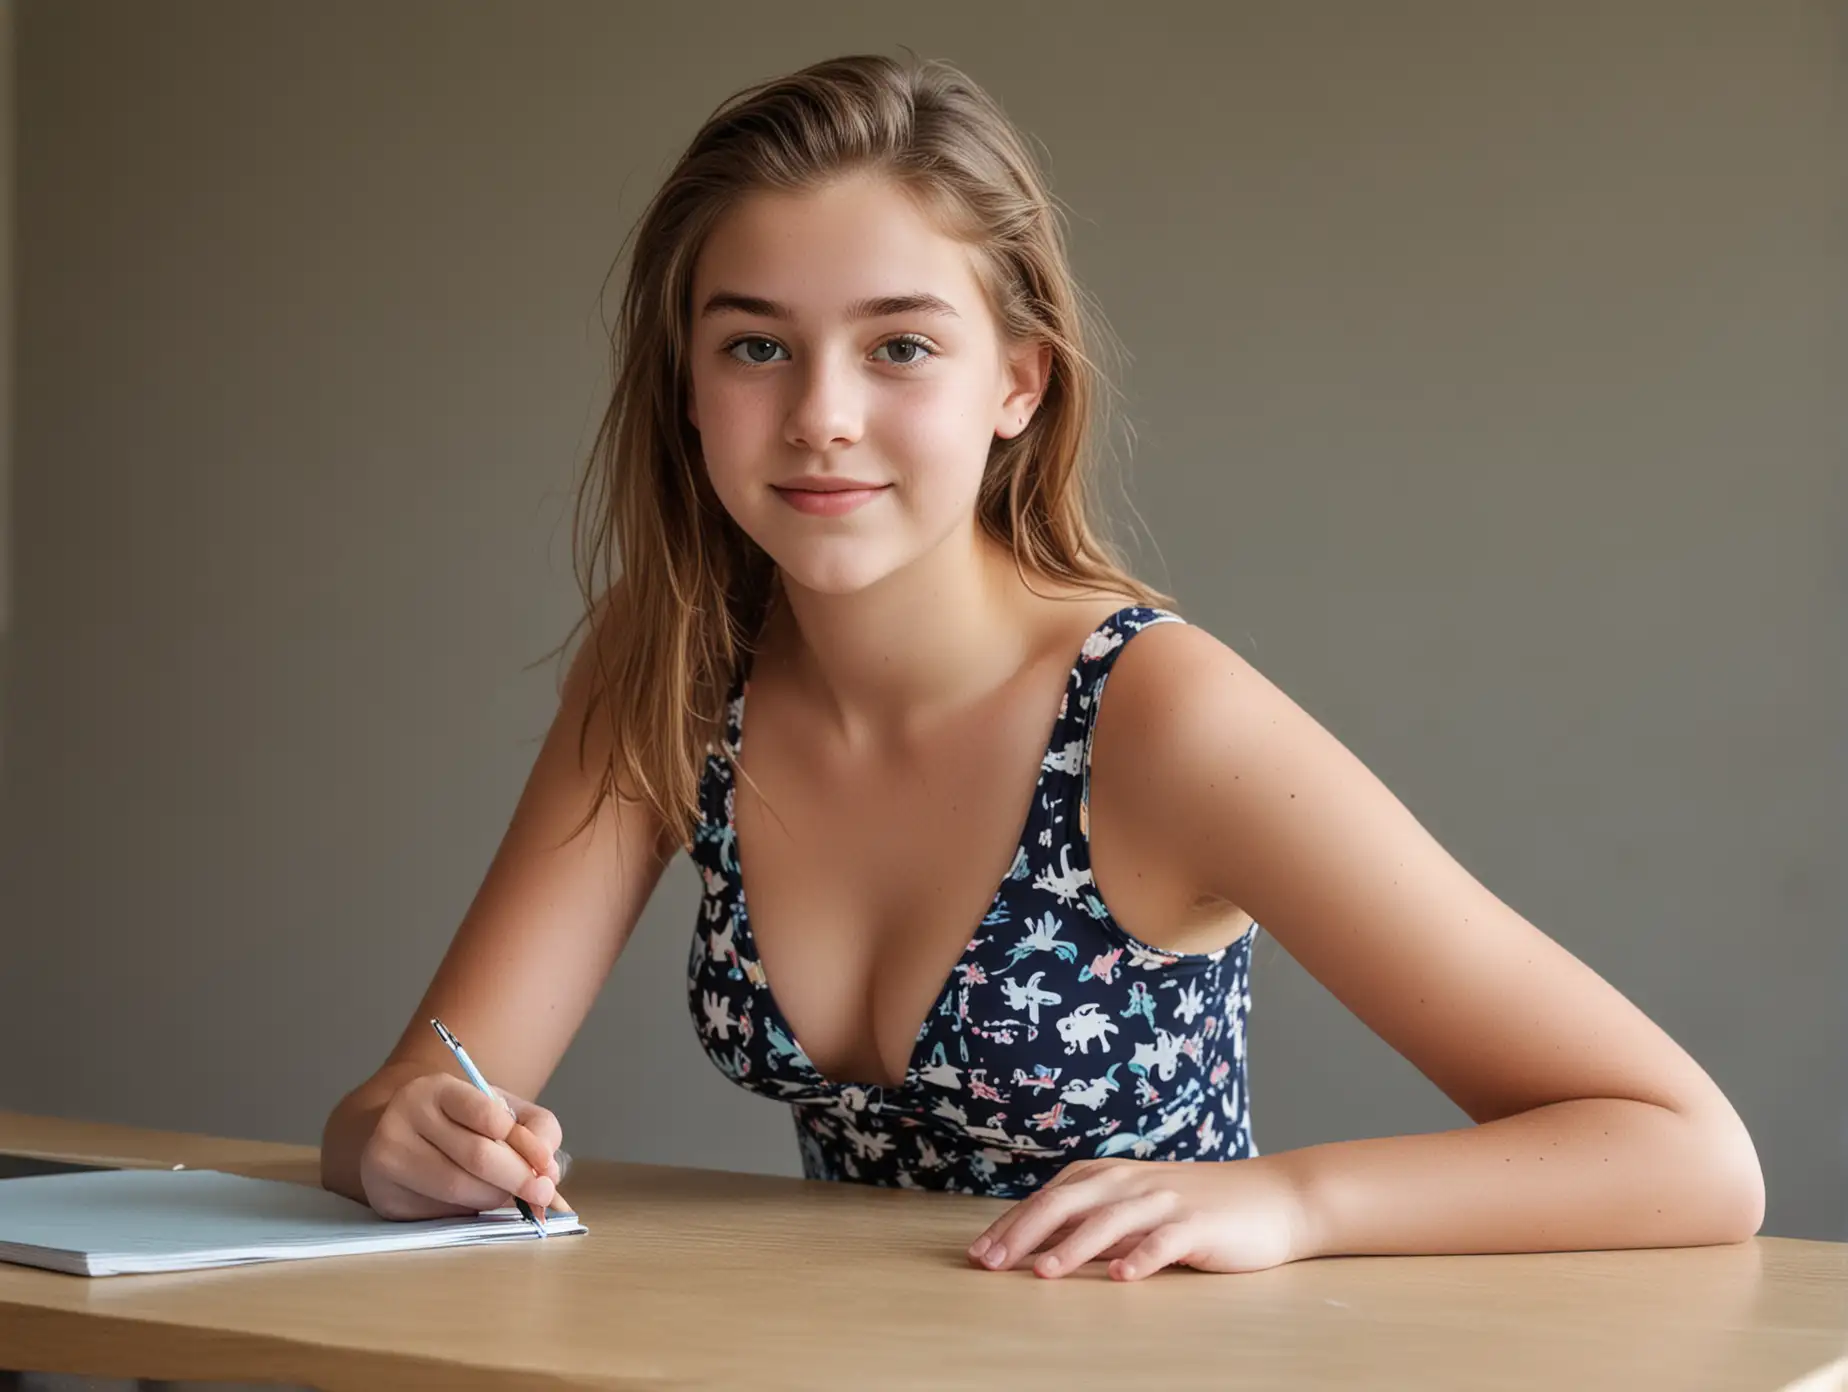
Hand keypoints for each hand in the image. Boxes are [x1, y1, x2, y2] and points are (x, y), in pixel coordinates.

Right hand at [359, 1072, 563, 1220]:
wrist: (401, 1136)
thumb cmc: (461, 1123)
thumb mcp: (502, 1111)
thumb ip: (536, 1130)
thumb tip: (550, 1172)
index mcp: (438, 1088)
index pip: (486, 1113)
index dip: (524, 1144)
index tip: (548, 1166)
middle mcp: (406, 1115)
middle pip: (477, 1156)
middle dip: (518, 1179)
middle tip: (543, 1194)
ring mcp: (388, 1156)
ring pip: (458, 1188)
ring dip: (495, 1198)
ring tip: (506, 1195)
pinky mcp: (384, 1195)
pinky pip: (439, 1212)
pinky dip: (467, 1212)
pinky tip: (472, 1201)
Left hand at [966, 1156, 1314, 1280]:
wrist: (1271, 1198)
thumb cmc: (1197, 1206)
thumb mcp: (1138, 1204)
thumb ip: (1093, 1218)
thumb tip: (1035, 1245)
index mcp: (1111, 1175)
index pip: (1050, 1198)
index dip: (1011, 1224)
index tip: (978, 1254)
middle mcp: (1132, 1182)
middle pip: (1068, 1202)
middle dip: (1024, 1233)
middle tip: (990, 1264)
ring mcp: (1166, 1202)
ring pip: (1111, 1220)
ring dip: (1074, 1247)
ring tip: (1043, 1275)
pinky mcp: (1198, 1225)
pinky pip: (1166, 1242)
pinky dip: (1142, 1257)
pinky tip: (1121, 1277)